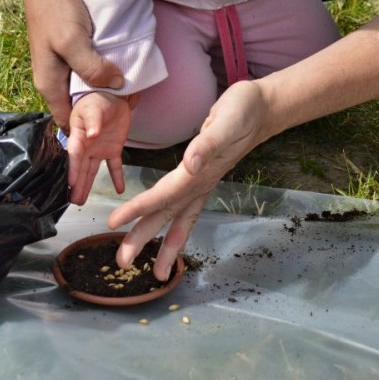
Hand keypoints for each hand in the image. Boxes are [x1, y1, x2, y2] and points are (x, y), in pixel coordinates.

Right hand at [23, 0, 123, 131]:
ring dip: (106, 91)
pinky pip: (90, 73)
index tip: (114, 124)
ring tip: (130, 90)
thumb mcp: (73, 42)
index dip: (88, 127)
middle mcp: (56, 81)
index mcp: (50, 85)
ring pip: (87, 89)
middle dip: (103, 109)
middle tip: (130, 104)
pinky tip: (122, 72)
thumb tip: (117, 85)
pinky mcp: (74, 56)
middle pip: (80, 106)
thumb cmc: (56, 13)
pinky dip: (105, 75)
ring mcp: (65, 68)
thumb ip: (92, 68)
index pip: (68, 121)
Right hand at [67, 91, 133, 204]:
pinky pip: (114, 166)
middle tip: (73, 201)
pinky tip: (119, 189)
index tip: (70, 183)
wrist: (114, 95)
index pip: (74, 155)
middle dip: (77, 183)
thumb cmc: (98, 99)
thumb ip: (93, 121)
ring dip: (88, 184)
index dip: (72, 169)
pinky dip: (117, 177)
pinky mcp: (113, 149)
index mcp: (79, 136)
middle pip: (81, 167)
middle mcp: (87, 146)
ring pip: (92, 170)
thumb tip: (92, 134)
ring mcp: (99, 149)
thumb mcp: (94, 108)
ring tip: (81, 201)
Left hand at [109, 79, 268, 279]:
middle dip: (145, 239)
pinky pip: (187, 208)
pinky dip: (177, 224)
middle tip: (122, 263)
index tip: (114, 223)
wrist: (264, 109)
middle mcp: (202, 182)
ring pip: (180, 218)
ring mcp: (205, 182)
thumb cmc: (244, 111)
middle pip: (169, 214)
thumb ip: (208, 144)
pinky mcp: (205, 175)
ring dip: (165, 243)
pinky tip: (171, 233)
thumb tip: (190, 164)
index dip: (139, 209)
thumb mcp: (226, 122)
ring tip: (156, 271)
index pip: (165, 195)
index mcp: (200, 171)